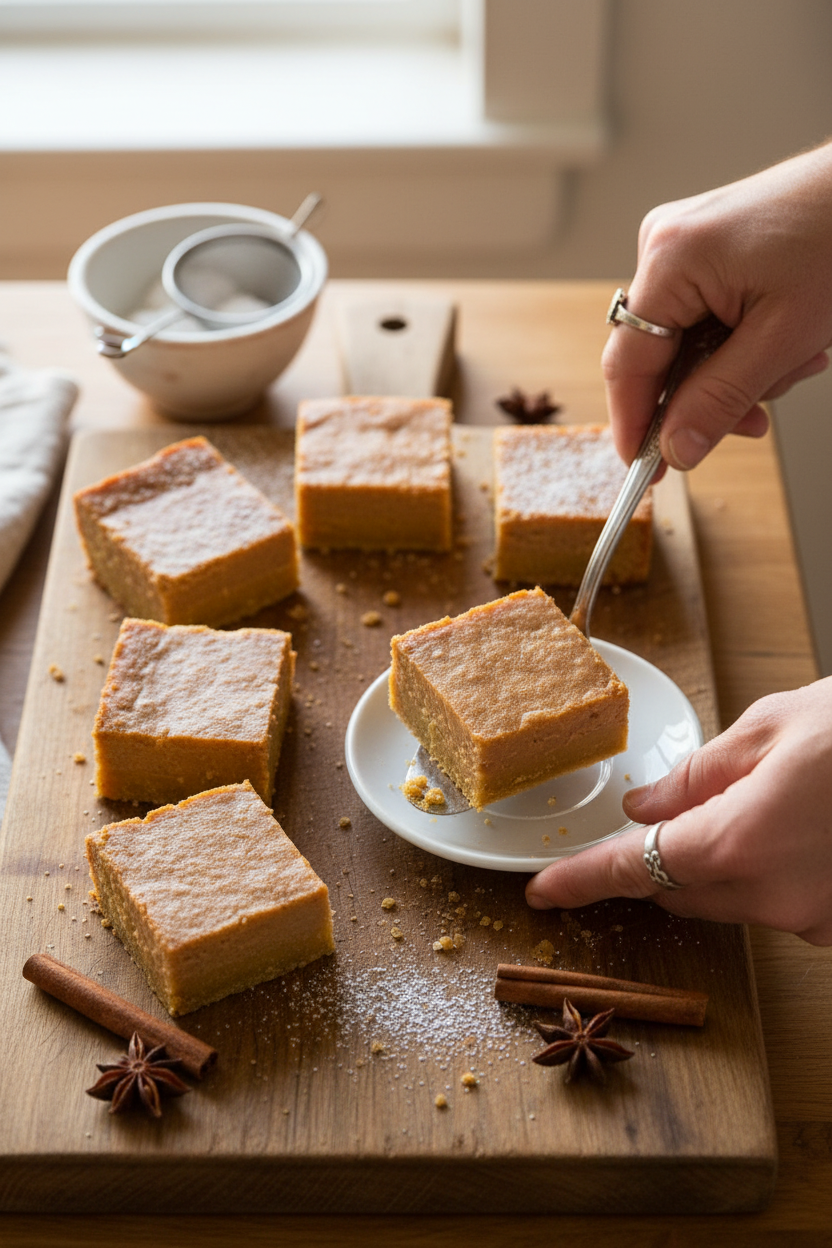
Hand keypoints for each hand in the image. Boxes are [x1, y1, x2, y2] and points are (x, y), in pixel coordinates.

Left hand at [526, 679, 831, 944]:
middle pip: (678, 889)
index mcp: (740, 845)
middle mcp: (776, 899)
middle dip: (656, 855)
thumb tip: (645, 805)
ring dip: (715, 861)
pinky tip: (793, 824)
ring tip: (755, 799)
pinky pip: (780, 902)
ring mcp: (817, 919)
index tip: (542, 891)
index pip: (634, 870)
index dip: (580, 881)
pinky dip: (765, 870)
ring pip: (731, 898)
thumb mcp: (771, 728)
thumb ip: (696, 777)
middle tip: (657, 812)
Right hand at [603, 143, 831, 468]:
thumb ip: (719, 400)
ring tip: (793, 364)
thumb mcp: (782, 339)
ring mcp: (682, 245)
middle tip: (753, 424)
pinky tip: (782, 344)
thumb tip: (675, 449)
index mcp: (670, 260)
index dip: (634, 424)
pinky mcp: (704, 249)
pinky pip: (703, 318)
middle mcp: (663, 246)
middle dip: (707, 396)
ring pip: (686, 343)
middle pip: (658, 356)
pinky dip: (740, 343)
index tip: (644, 472)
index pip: (628, 363)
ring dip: (735, 371)